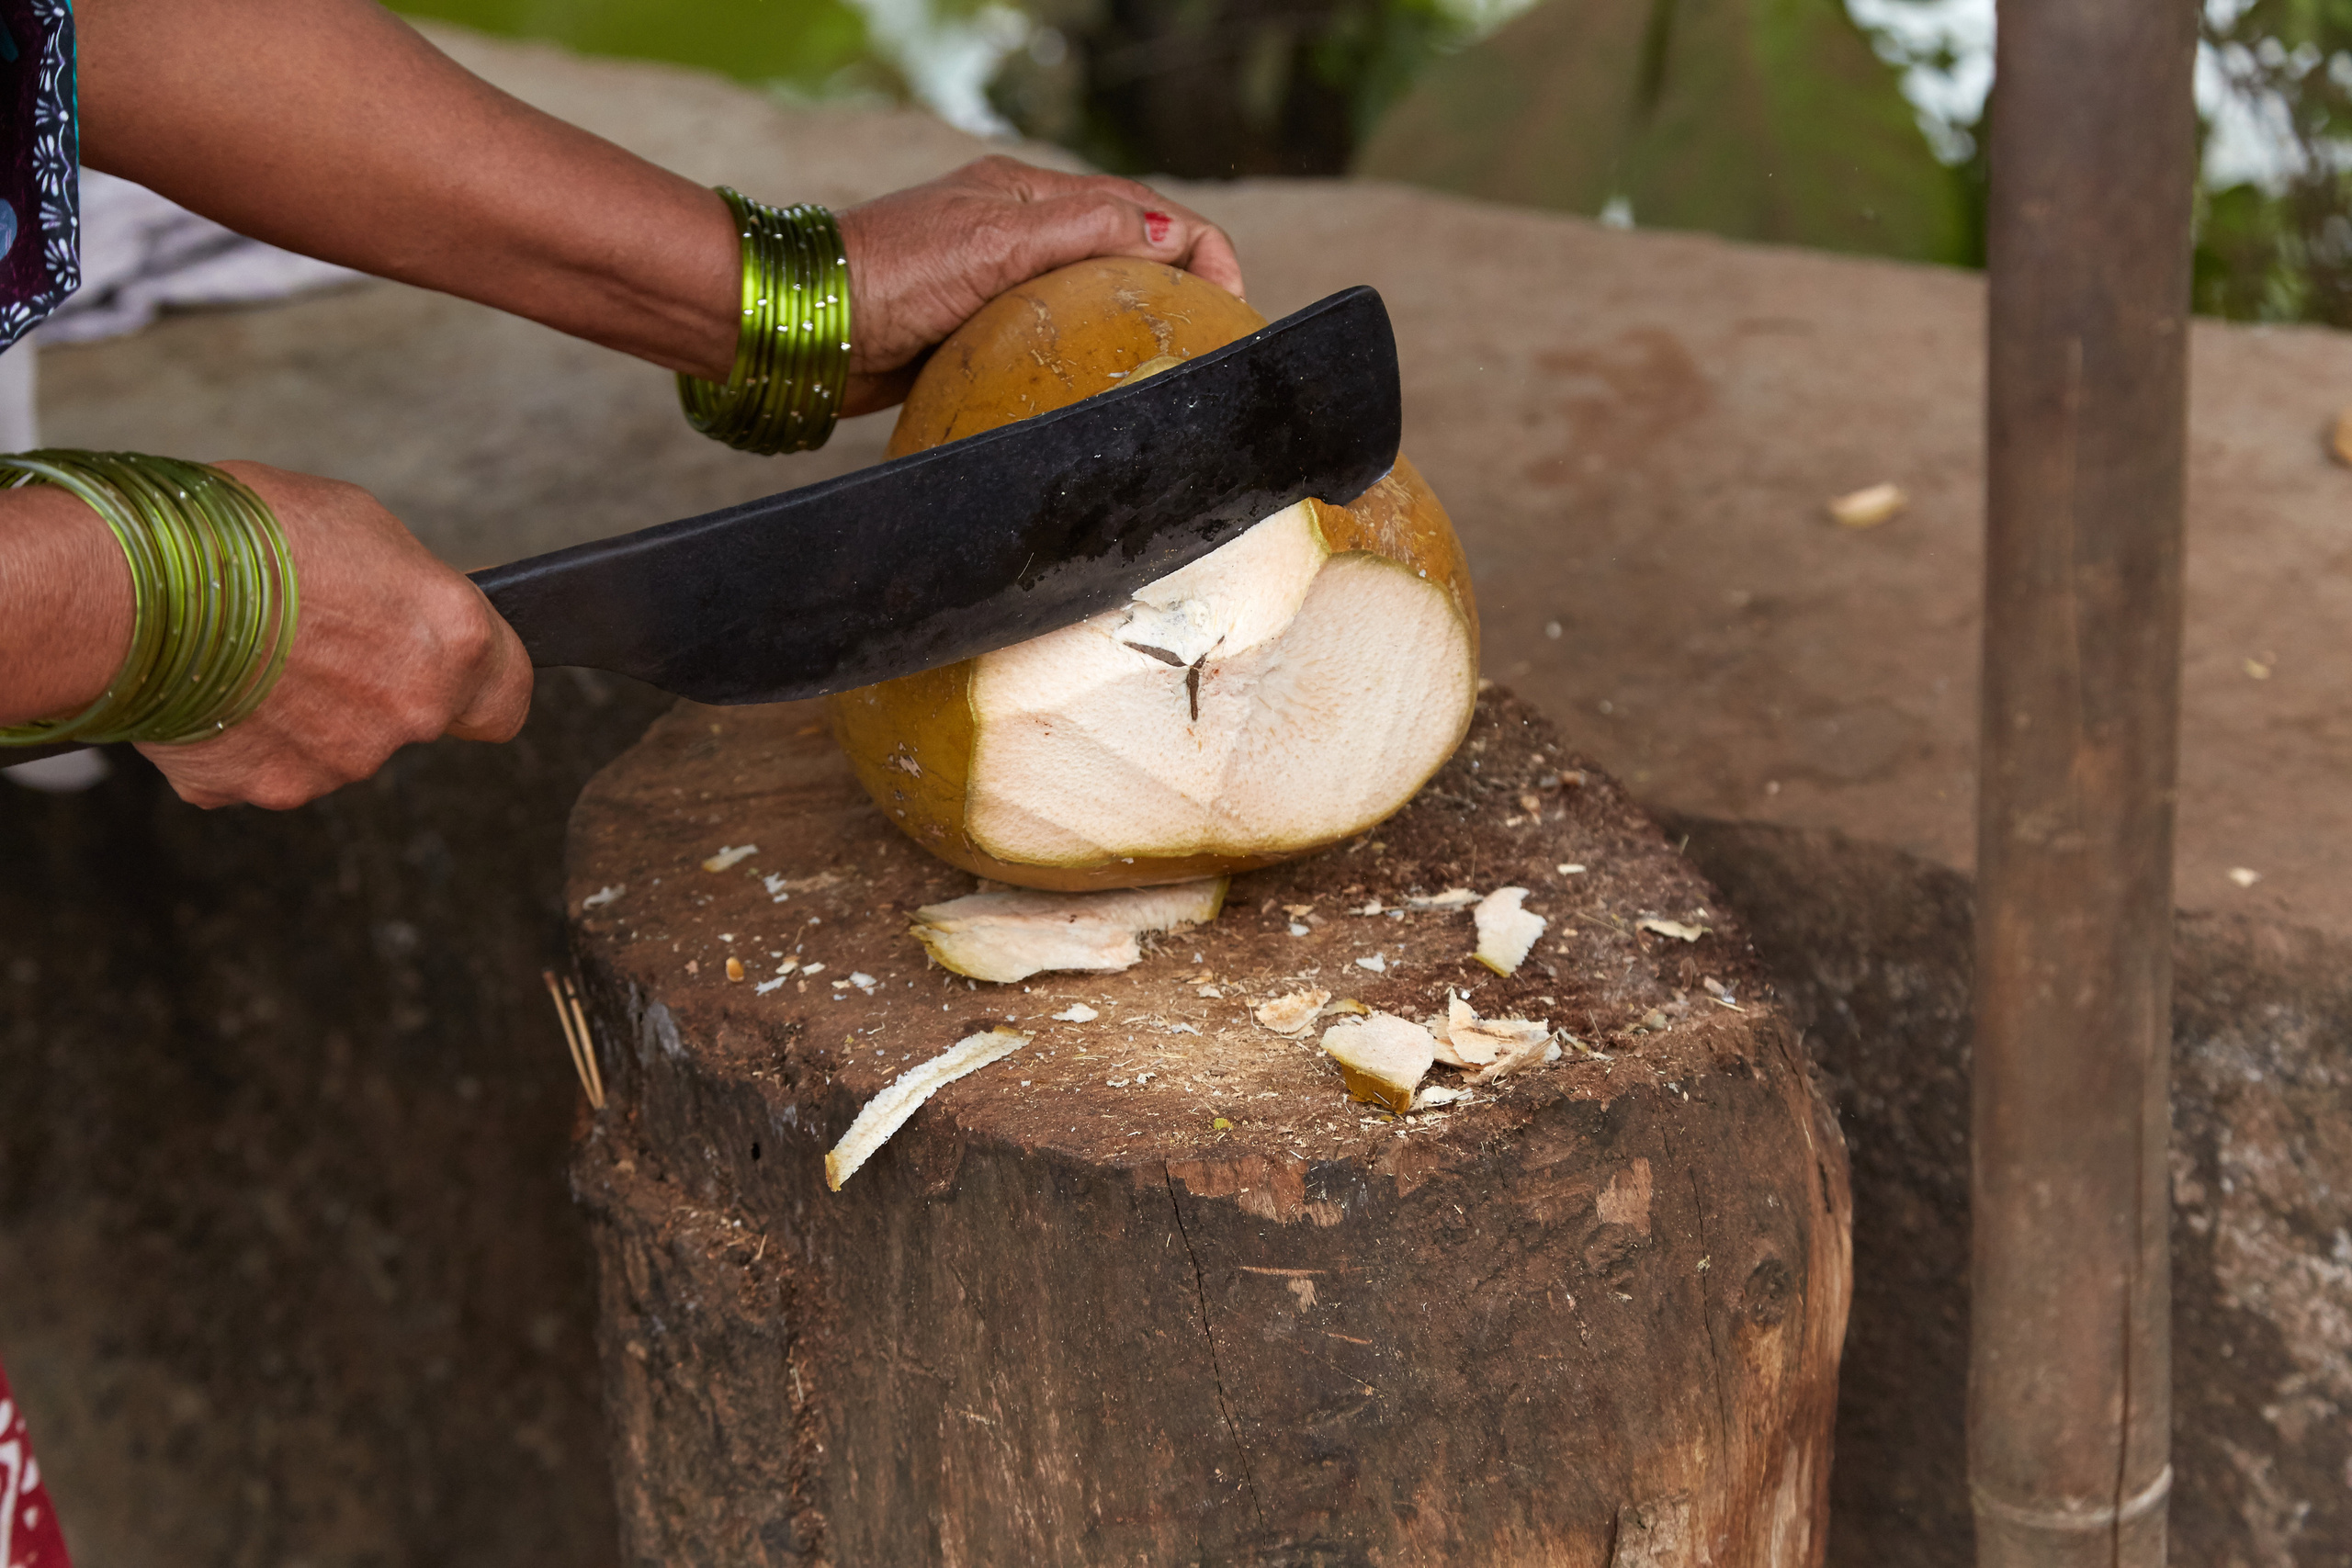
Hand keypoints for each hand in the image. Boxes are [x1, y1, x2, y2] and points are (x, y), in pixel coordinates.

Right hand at [137, 463, 532, 809]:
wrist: (130, 586)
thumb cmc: (243, 535)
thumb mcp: (361, 525)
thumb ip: (411, 589)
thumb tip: (419, 610)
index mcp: (452, 642)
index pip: (508, 696)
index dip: (483, 681)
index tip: (456, 668)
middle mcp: (410, 714)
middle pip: (417, 717)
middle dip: (382, 686)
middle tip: (322, 637)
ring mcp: (339, 762)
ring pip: (342, 745)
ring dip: (312, 710)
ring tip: (255, 649)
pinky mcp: (266, 788)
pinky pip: (269, 764)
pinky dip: (248, 735)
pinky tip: (217, 685)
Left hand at [836, 156, 1245, 413]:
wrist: (800, 326)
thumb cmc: (890, 274)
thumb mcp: (998, 240)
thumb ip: (1086, 229)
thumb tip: (1172, 235)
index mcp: (1031, 195)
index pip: (1144, 210)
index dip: (1200, 250)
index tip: (1230, 304)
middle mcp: (1018, 232)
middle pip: (1124, 252)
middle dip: (1178, 287)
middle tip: (1214, 343)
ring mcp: (996, 283)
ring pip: (1089, 300)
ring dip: (1134, 325)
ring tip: (1171, 371)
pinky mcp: (973, 330)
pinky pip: (1049, 342)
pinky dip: (1084, 360)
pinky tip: (1096, 394)